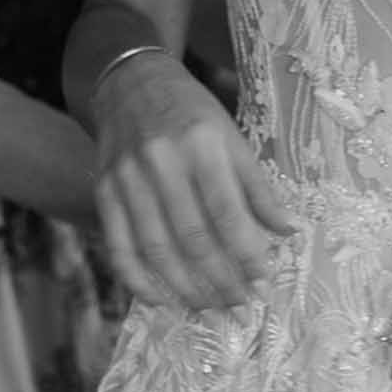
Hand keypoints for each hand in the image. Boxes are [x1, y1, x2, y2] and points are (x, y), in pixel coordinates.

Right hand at [94, 51, 298, 309]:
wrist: (130, 82)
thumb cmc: (191, 111)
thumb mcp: (232, 136)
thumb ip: (257, 187)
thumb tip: (287, 231)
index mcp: (202, 144)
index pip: (227, 213)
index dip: (247, 254)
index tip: (263, 282)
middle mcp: (161, 162)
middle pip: (192, 238)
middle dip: (220, 281)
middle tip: (240, 307)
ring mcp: (127, 179)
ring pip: (156, 249)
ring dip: (185, 289)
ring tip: (210, 309)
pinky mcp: (103, 191)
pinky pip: (119, 246)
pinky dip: (138, 280)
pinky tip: (159, 301)